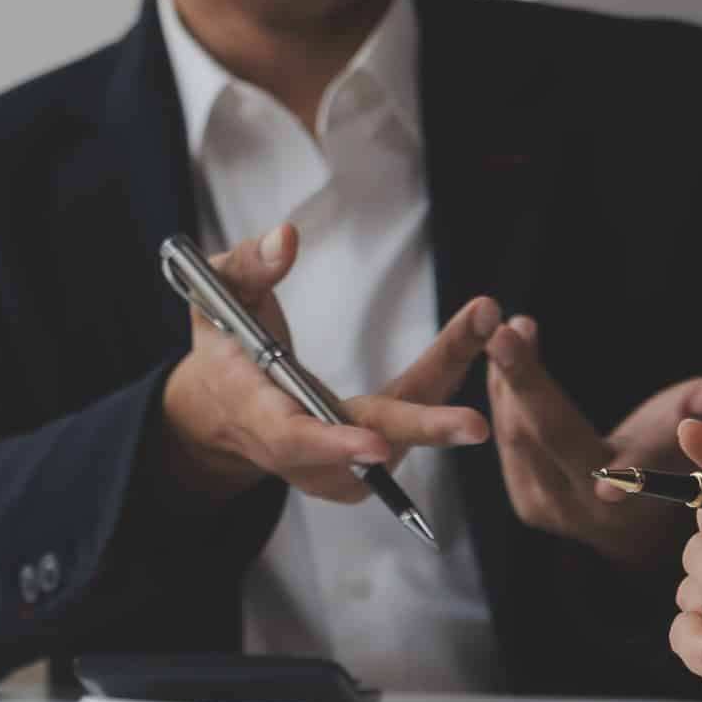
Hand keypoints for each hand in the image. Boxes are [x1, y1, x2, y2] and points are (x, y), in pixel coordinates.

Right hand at [158, 222, 497, 504]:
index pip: (295, 438)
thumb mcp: (214, 297)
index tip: (377, 445)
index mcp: (258, 414)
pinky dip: (448, 378)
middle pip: (370, 444)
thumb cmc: (222, 348)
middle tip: (476, 425)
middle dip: (425, 431)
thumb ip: (246, 266)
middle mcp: (303, 451)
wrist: (222, 412)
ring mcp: (337, 463)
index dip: (335, 444)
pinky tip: (482, 331)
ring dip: (450, 373)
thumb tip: (286, 238)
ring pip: (405, 426)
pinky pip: (413, 420)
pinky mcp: (363, 459)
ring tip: (487, 320)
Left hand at [485, 317, 701, 575]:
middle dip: (523, 382)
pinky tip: (503, 360)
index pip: (615, 467)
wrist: (651, 516)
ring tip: (508, 331)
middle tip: (505, 332)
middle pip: (545, 439)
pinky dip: (504, 398)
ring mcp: (552, 511)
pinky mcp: (527, 504)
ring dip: (508, 380)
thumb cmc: (694, 453)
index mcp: (640, 495)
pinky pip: (508, 442)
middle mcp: (590, 509)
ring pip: (518, 436)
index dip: (593, 442)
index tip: (574, 435)